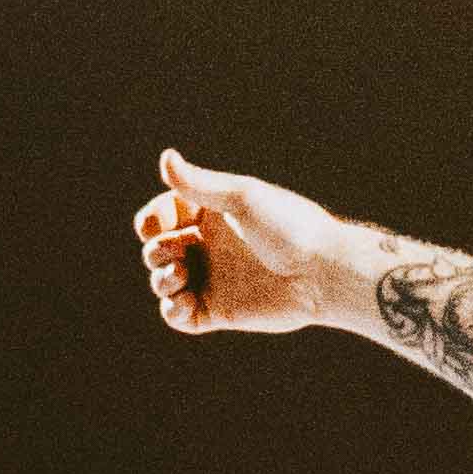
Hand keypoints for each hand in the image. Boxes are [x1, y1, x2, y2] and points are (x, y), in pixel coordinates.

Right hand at [140, 153, 355, 338]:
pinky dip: (171, 311)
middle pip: (159, 248)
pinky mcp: (218, 311)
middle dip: (156, 251)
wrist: (323, 272)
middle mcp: (209, 246)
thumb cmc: (289, 228)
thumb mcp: (243, 199)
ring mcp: (212, 280)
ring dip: (161, 279)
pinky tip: (181, 302)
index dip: (150, 220)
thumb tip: (165, 157)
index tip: (150, 226)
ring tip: (178, 276)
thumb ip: (199, 184)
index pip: (164, 214)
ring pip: (164, 282)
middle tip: (177, 254)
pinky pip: (180, 316)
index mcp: (212, 214)